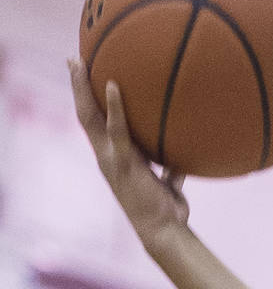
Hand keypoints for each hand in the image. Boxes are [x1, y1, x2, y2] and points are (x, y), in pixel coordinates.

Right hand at [67, 60, 188, 242]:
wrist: (164, 228)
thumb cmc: (165, 206)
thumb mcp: (167, 180)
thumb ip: (169, 166)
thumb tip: (183, 157)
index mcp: (113, 155)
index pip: (95, 122)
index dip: (88, 100)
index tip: (86, 75)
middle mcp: (105, 154)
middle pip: (84, 113)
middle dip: (77, 87)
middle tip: (72, 60)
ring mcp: (111, 158)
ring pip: (90, 117)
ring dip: (83, 88)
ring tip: (80, 62)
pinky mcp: (123, 161)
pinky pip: (118, 129)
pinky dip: (115, 106)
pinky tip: (115, 84)